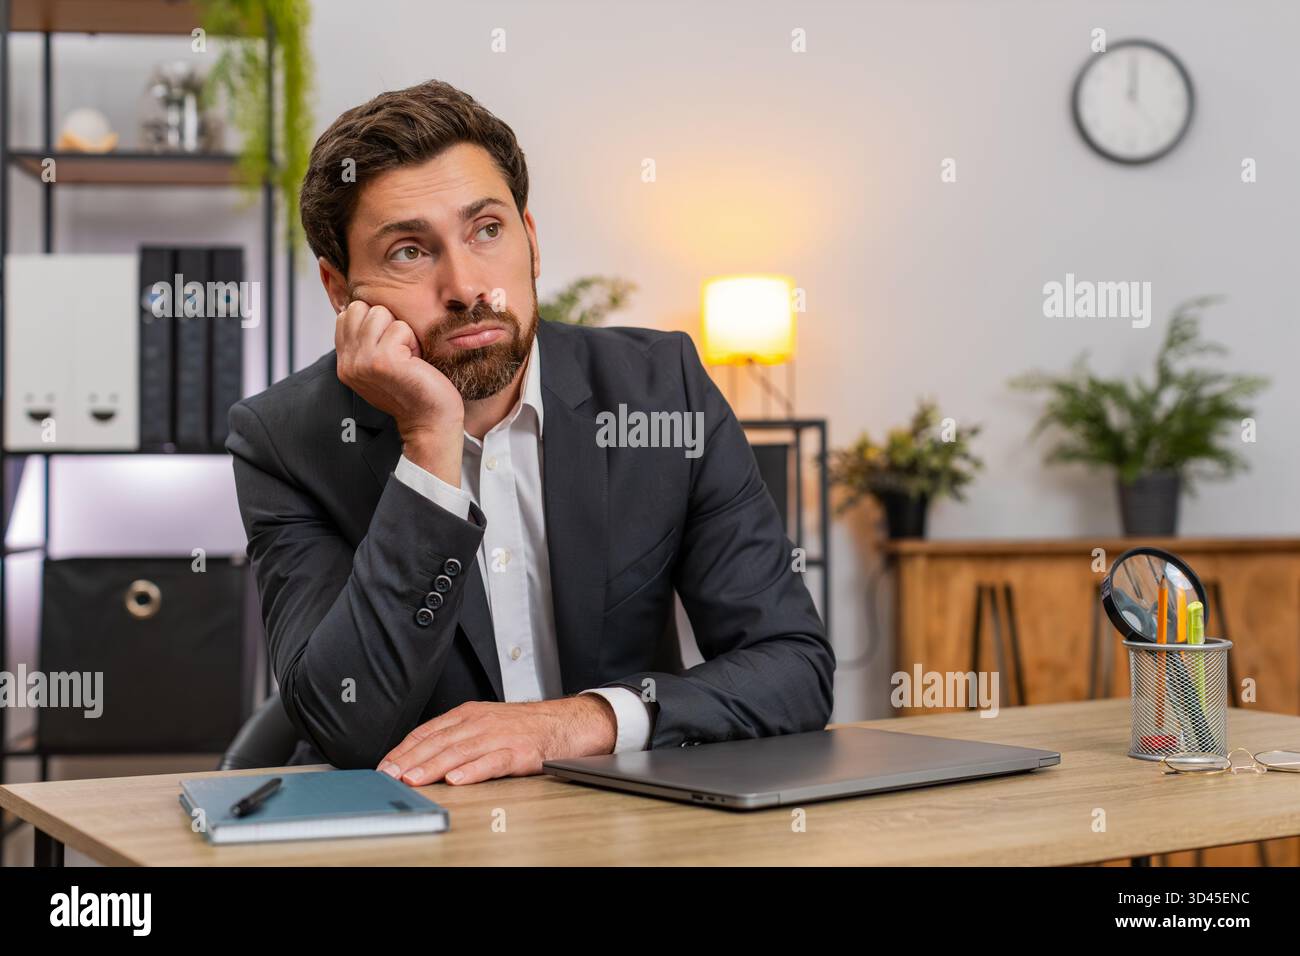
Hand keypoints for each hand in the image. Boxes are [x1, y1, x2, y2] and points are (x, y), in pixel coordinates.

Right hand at [335, 299, 463, 483]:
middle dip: (387, 322)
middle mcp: (348, 363)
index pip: (348, 314)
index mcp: (345, 362)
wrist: (431, 420)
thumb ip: (366, 340)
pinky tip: (416, 363)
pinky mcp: (382, 361)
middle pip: (362, 308)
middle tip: (401, 351)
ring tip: (408, 357)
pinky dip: (414, 341)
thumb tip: (361, 305)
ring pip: (380, 313)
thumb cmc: (413, 388)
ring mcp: (362, 362)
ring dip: (401, 331)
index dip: (375, 322)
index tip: (390, 347)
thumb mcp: (380, 362)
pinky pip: (400, 327)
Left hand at [376, 696, 617, 786]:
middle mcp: (480, 723)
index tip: (384, 766)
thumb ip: (455, 736)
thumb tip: (419, 757)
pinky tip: (458, 779)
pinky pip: (492, 762)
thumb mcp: (485, 723)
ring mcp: (499, 737)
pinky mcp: (518, 752)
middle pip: (438, 742)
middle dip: (410, 760)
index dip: (403, 750)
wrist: (566, 722)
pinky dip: (473, 771)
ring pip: (460, 751)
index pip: (427, 731)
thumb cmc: (524, 727)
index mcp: (468, 715)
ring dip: (433, 766)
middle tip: (390, 776)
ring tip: (414, 779)